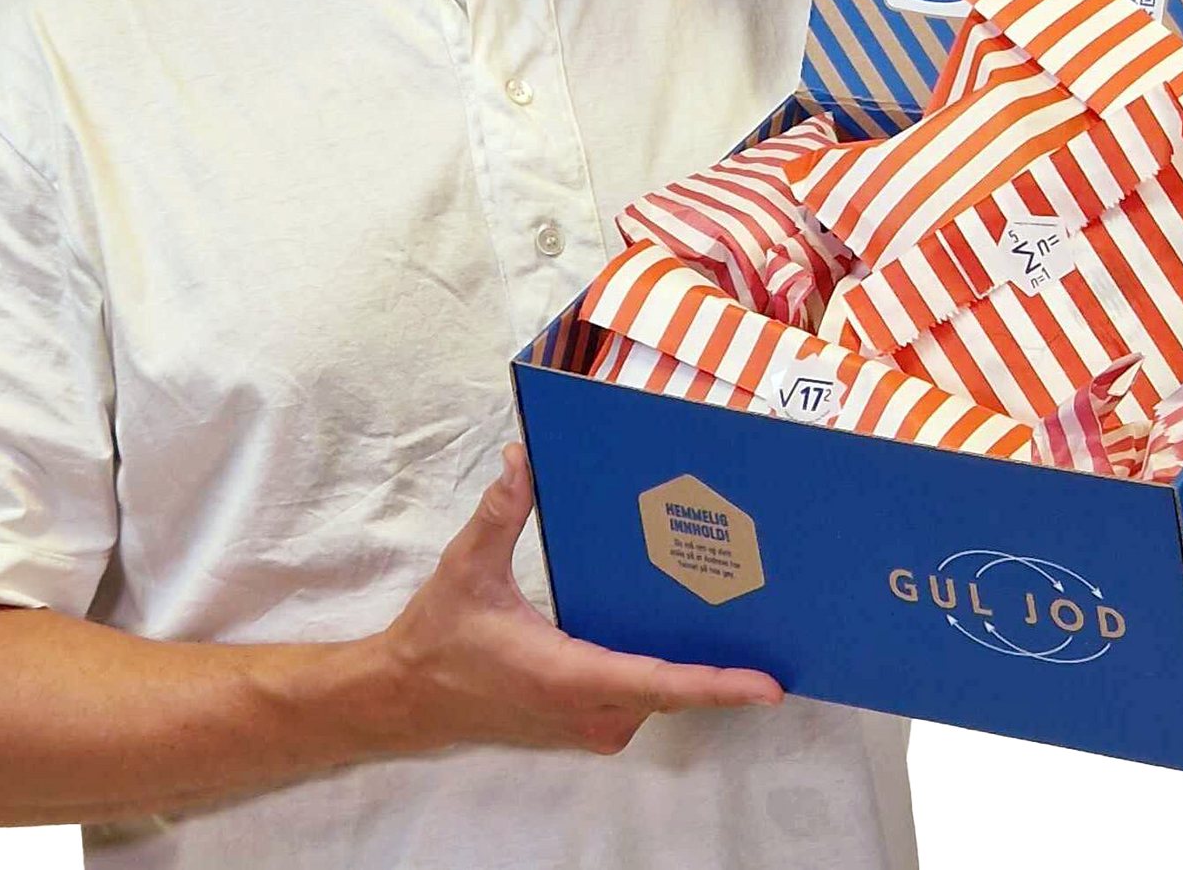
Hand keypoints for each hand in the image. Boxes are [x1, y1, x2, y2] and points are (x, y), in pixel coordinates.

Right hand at [371, 443, 782, 755]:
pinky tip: (690, 628)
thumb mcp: (465, 568)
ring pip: (662, 694)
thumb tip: (523, 459)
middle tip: (774, 611)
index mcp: (567, 675)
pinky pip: (645, 697)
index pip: (657, 683)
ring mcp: (590, 723)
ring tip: (745, 613)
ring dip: (700, 664)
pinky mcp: (588, 721)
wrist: (408, 698)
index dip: (716, 684)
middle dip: (725, 661)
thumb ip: (499, 514)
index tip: (768, 683)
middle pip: (674, 688)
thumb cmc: (440, 636)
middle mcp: (587, 710)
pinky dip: (671, 671)